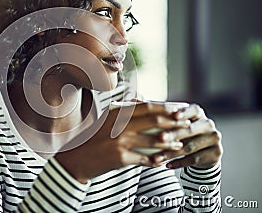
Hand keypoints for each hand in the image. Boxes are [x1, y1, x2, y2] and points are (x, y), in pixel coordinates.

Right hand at [55, 102, 189, 182]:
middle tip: (187, 123)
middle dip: (173, 122)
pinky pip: (144, 159)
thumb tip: (140, 100)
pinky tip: (163, 161)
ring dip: (169, 143)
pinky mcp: (120, 159)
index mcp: (116, 113)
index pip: (146, 107)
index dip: (166, 107)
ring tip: (179, 144)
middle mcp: (119, 125)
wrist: (74, 159)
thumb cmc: (91, 138)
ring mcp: (120, 142)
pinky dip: (155, 160)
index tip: (180, 108)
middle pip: (154, 121)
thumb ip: (122, 109)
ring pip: (153, 141)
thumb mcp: (105, 119)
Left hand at [152, 104, 222, 168]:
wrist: (200, 151)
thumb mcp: (169, 120)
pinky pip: (195, 159)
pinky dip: (179, 163)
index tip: (174, 116)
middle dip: (173, 134)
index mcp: (197, 112)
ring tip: (156, 158)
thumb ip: (154, 110)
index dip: (184, 113)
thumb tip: (133, 99)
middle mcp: (208, 123)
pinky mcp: (216, 153)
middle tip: (159, 138)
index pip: (192, 110)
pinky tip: (166, 165)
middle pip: (189, 129)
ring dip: (171, 153)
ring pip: (190, 146)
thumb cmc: (178, 131)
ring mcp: (214, 138)